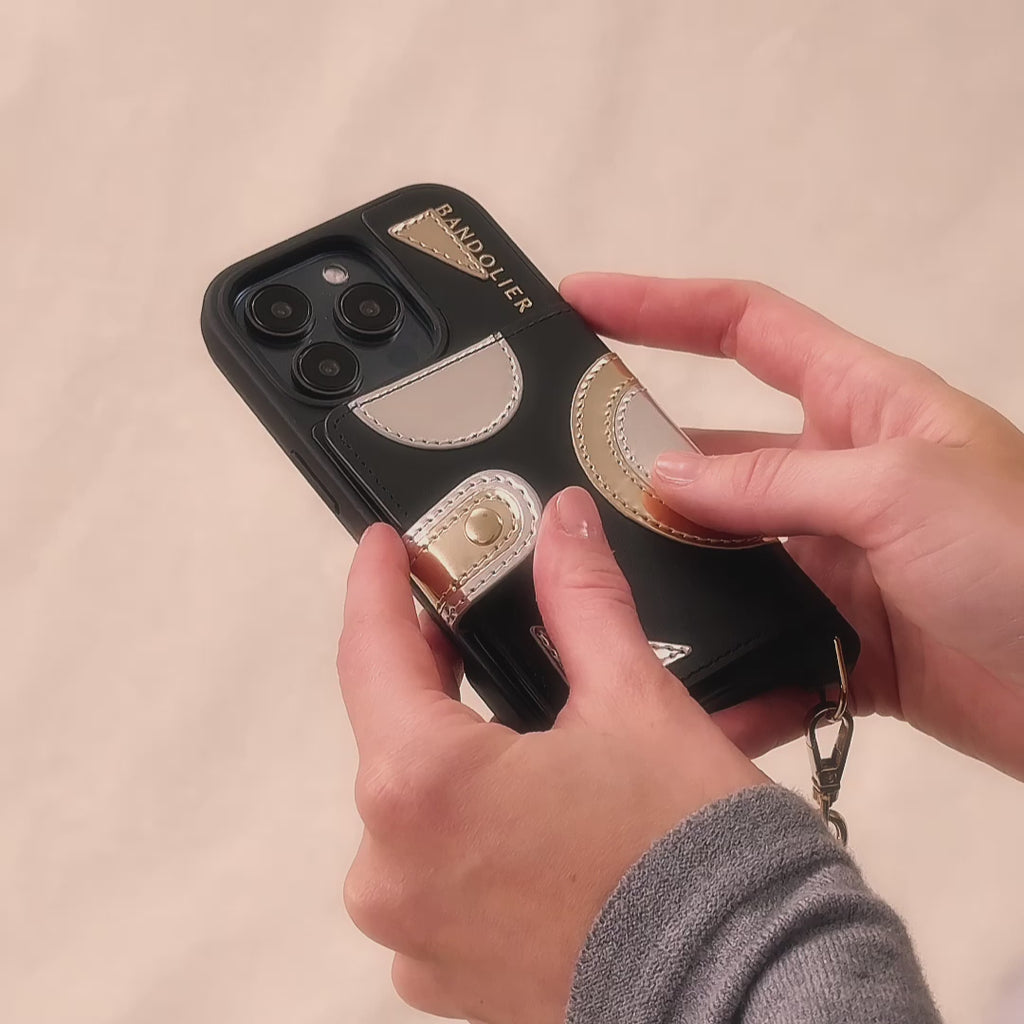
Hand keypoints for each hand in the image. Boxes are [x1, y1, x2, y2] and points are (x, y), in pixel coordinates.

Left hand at [338, 489, 764, 1022]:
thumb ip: (582, 602)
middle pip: (392, 730)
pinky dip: (471, 828)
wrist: (745, 996)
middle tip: (460, 622)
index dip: (374, 585)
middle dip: (428, 668)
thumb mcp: (633, 704)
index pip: (370, 653)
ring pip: (415, 803)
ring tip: (509, 715)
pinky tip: (524, 804)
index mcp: (423, 788)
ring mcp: (413, 932)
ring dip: (454, 752)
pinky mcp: (444, 974)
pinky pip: (436, 872)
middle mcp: (394, 869)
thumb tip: (564, 526)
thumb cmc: (689, 861)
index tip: (380, 548)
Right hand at [561, 274, 1023, 778]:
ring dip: (679, 581)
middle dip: (644, 466)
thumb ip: (776, 484)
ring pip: (729, 560)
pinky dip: (732, 673)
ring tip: (607, 599)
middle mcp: (843, 477)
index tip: (583, 301)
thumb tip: (666, 480)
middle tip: (564, 487)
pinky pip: (767, 650)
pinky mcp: (844, 642)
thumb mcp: (900, 490)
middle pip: (718, 454)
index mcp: (866, 406)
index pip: (746, 327)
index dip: (662, 306)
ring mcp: (840, 561)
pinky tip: (688, 695)